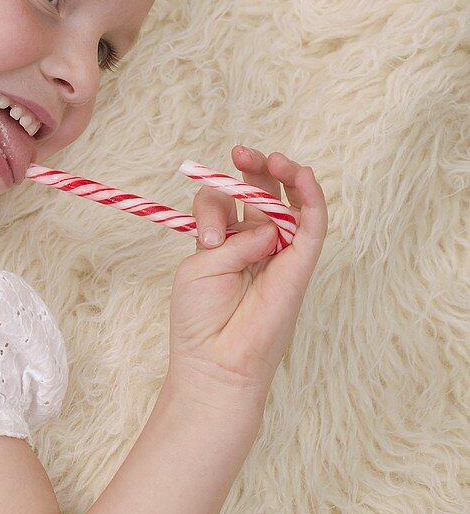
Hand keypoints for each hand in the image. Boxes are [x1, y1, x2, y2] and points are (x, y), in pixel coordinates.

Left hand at [167, 146, 327, 411]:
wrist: (216, 360)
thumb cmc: (200, 318)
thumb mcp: (201, 264)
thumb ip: (231, 236)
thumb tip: (265, 227)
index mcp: (228, 244)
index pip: (228, 203)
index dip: (219, 191)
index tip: (210, 187)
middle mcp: (257, 245)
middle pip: (265, 194)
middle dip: (256, 169)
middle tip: (242, 153)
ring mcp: (282, 254)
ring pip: (294, 204)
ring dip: (288, 175)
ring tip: (274, 160)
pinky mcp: (301, 265)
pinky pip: (314, 224)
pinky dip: (311, 196)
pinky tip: (302, 175)